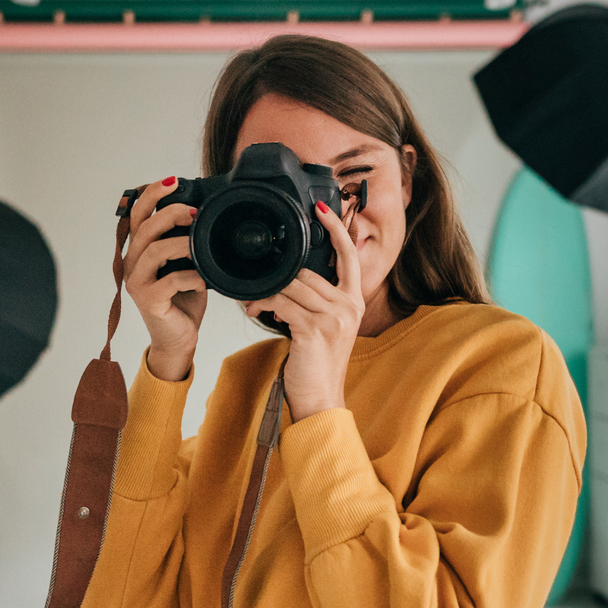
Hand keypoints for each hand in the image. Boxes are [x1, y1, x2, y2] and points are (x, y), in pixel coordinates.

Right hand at [123, 178, 205, 381]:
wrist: (179, 339)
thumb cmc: (183, 300)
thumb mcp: (186, 264)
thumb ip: (186, 241)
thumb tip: (204, 215)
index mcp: (140, 250)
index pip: (137, 214)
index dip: (152, 194)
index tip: (174, 181)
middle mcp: (133, 263)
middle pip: (144, 227)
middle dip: (170, 213)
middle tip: (194, 213)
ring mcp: (137, 282)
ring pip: (154, 250)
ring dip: (182, 243)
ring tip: (200, 244)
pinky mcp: (148, 300)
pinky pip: (169, 280)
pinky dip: (190, 276)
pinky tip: (203, 279)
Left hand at [244, 202, 361, 416]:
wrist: (320, 400)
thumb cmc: (316, 365)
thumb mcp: (324, 327)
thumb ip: (315, 301)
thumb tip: (287, 280)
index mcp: (354, 301)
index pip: (349, 255)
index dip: (336, 228)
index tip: (321, 207)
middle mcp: (349, 305)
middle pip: (308, 271)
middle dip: (279, 277)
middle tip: (257, 289)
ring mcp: (335, 316)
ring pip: (292, 285)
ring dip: (266, 291)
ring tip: (253, 303)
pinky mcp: (315, 328)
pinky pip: (281, 302)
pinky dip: (263, 304)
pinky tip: (257, 311)